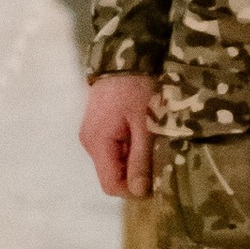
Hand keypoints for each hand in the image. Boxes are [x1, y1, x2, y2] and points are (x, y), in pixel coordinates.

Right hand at [81, 73, 158, 202]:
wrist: (123, 55)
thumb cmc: (136, 88)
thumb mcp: (144, 124)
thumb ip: (140, 159)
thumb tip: (139, 193)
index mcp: (97, 144)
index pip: (111, 185)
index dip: (133, 190)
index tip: (157, 180)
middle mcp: (89, 143)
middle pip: (112, 174)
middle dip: (136, 173)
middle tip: (160, 159)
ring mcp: (92, 134)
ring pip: (113, 162)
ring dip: (133, 160)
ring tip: (153, 143)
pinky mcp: (98, 127)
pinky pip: (113, 149)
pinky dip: (129, 148)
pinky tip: (143, 134)